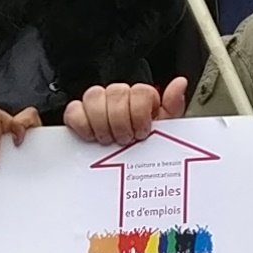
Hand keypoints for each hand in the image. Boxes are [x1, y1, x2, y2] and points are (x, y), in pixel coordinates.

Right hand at [63, 78, 192, 150]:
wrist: (126, 168)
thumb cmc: (144, 147)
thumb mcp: (164, 129)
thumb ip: (172, 105)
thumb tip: (179, 83)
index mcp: (139, 98)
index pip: (139, 90)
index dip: (140, 113)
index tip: (142, 131)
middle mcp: (117, 97)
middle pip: (115, 92)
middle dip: (121, 121)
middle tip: (126, 138)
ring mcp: (96, 105)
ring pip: (93, 96)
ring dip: (102, 123)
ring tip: (109, 139)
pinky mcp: (77, 116)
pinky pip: (73, 111)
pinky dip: (81, 124)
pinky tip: (92, 136)